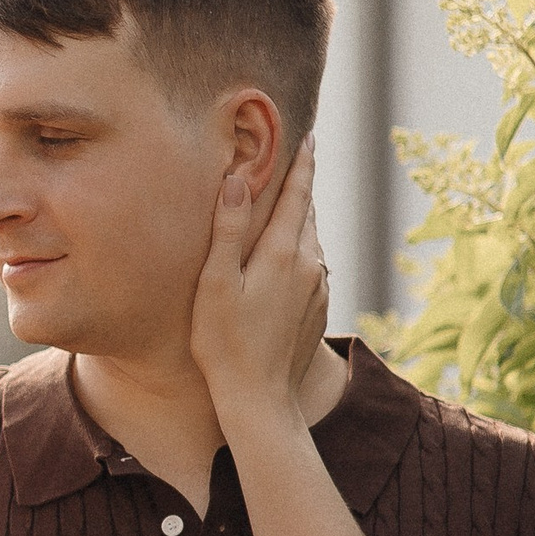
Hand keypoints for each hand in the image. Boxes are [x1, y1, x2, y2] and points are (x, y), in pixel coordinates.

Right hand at [188, 137, 328, 415]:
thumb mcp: (216, 282)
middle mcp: (309, 265)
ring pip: (311, 241)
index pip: (298, 194)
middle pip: (307, 214)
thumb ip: (227, 228)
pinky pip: (313, 267)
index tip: (309, 137)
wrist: (260, 398)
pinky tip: (285, 259)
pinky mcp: (318, 311)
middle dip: (301, 188)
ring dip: (300, 221)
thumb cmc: (225, 342)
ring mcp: (318, 289)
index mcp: (283, 252)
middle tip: (296, 161)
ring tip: (287, 207)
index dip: (302, 164)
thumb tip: (236, 178)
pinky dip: (301, 251)